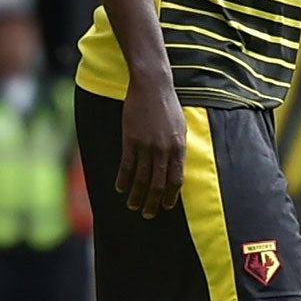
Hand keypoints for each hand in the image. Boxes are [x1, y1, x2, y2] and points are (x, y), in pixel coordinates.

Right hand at [116, 77, 184, 218]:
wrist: (152, 86)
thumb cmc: (168, 104)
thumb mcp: (180, 126)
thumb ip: (178, 147)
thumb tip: (175, 165)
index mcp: (178, 147)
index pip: (176, 179)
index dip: (170, 196)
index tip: (166, 206)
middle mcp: (163, 150)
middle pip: (158, 184)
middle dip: (153, 202)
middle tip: (148, 214)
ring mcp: (146, 146)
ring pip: (141, 178)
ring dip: (136, 195)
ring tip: (132, 205)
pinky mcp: (130, 140)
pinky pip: (126, 165)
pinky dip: (123, 179)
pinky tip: (120, 187)